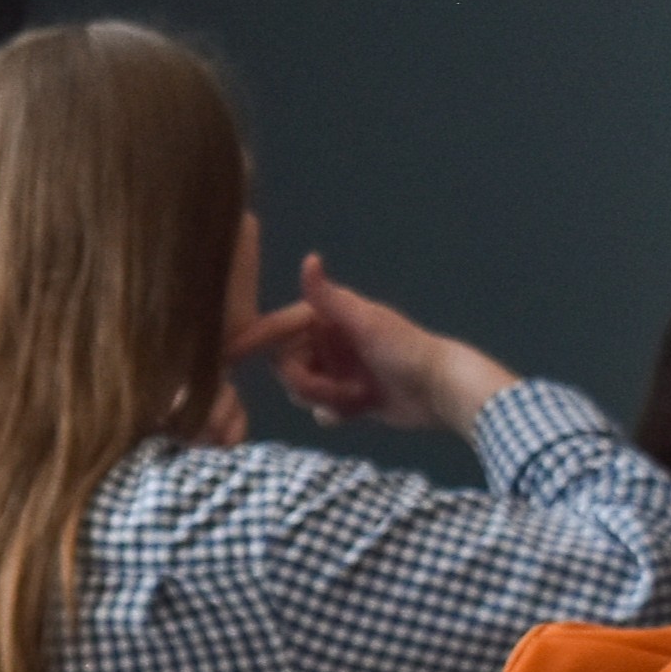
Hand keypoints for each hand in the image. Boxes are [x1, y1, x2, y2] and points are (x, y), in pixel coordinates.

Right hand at [269, 254, 513, 437]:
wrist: (441, 389)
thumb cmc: (405, 349)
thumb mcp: (364, 321)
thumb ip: (329, 296)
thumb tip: (309, 259)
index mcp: (328, 319)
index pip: (278, 328)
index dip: (254, 340)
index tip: (229, 357)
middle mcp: (328, 342)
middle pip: (286, 365)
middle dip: (305, 381)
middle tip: (335, 389)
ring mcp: (337, 370)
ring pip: (300, 390)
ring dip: (322, 398)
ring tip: (355, 396)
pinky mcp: (348, 397)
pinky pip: (319, 410)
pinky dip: (334, 413)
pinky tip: (357, 410)